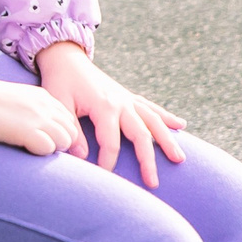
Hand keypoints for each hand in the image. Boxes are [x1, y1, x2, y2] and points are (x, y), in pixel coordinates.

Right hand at [0, 75, 83, 156]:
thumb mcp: (14, 99)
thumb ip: (30, 110)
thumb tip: (34, 129)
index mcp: (42, 96)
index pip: (67, 119)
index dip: (58, 132)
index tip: (43, 138)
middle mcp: (44, 106)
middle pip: (71, 131)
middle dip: (60, 142)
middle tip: (38, 146)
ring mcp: (38, 118)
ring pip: (66, 141)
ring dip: (52, 148)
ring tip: (31, 148)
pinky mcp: (27, 131)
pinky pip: (49, 148)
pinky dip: (39, 152)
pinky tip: (23, 148)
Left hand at [34, 43, 185, 188]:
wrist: (66, 58)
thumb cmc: (60, 82)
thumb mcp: (59, 105)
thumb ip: (73, 131)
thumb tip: (82, 158)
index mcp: (104, 106)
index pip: (111, 143)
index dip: (108, 162)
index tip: (104, 177)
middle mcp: (122, 102)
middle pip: (141, 135)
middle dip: (147, 160)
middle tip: (153, 183)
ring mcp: (128, 99)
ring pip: (153, 121)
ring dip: (167, 140)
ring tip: (179, 159)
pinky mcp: (129, 96)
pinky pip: (152, 108)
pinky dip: (166, 117)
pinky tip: (181, 126)